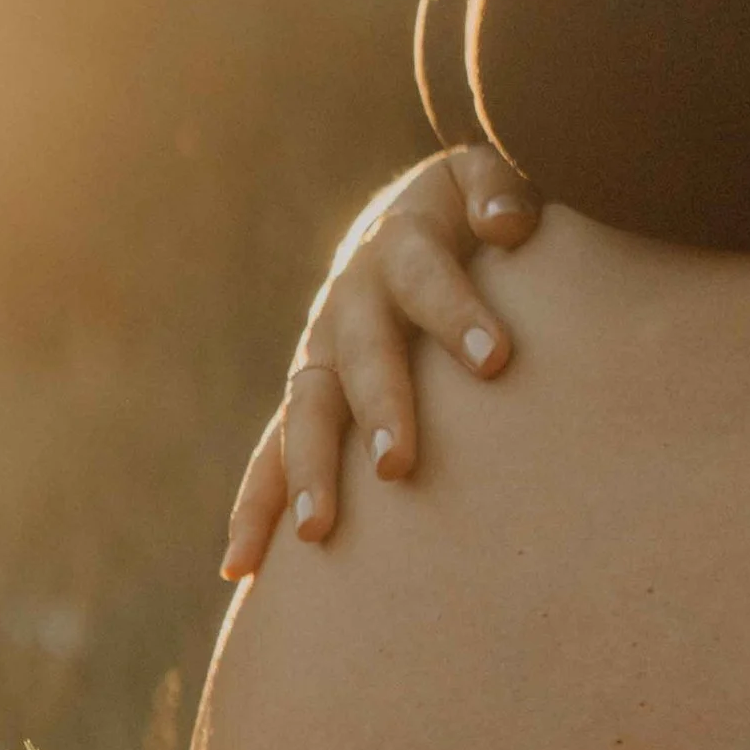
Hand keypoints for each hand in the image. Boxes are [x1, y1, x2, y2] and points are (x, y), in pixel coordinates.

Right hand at [221, 144, 539, 574]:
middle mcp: (348, 304)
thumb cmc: (464, 215)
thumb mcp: (481, 181)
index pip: (425, 278)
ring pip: (306, 413)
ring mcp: (320, 354)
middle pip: (358, 355)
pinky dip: (256, 508)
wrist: (403, 228)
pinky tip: (241, 568)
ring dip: (309, 471)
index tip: (496, 358)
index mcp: (399, 245)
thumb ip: (501, 189)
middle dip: (377, 408)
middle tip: (400, 465)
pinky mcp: (308, 400)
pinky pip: (272, 456)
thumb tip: (509, 224)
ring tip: (317, 531)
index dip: (455, 312)